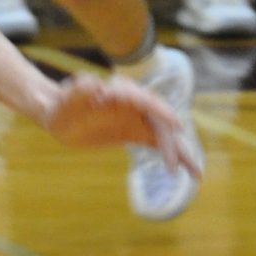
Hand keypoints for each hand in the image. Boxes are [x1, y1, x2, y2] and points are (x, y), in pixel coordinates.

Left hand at [41, 73, 201, 180]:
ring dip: (180, 151)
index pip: (145, 100)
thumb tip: (93, 83)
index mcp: (119, 94)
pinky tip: (186, 171)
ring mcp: (137, 119)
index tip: (175, 125)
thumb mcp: (65, 100)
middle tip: (177, 164)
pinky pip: (157, 142)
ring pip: (164, 133)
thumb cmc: (61, 105)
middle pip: (160, 120)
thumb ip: (78, 92)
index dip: (161, 111)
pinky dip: (172, 155)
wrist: (59, 115)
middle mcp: (134, 105)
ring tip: (196, 172)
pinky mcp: (135, 132)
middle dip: (173, 140)